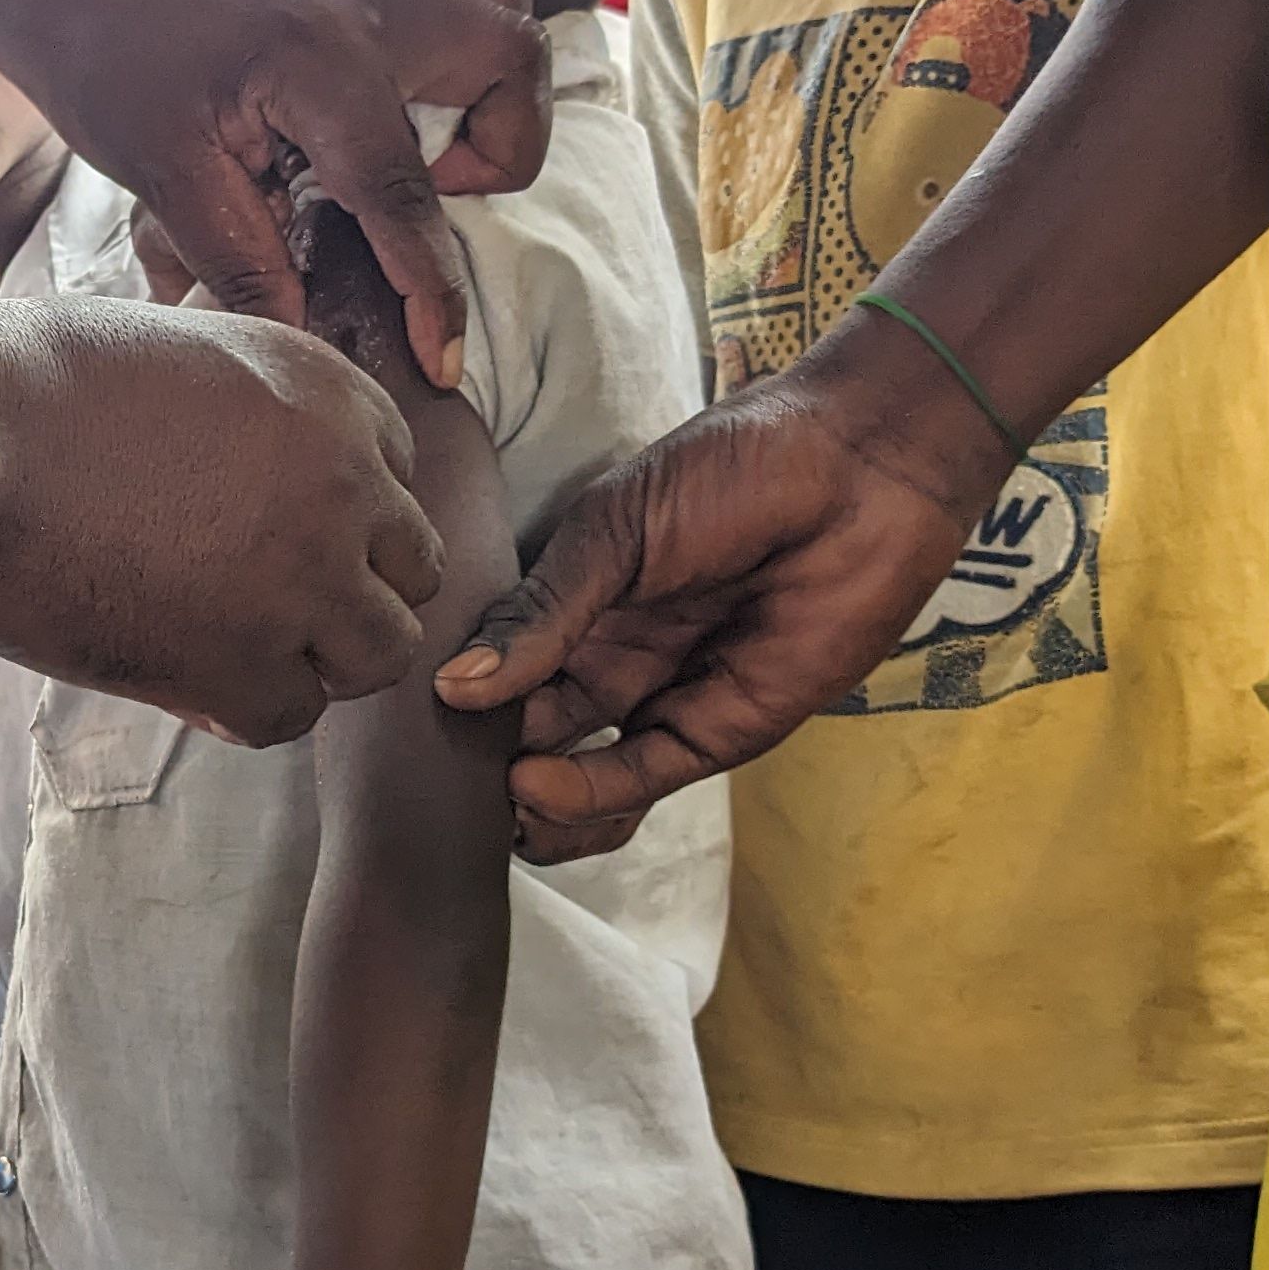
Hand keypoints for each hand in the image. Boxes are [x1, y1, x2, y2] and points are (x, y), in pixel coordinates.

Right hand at [0, 289, 439, 743]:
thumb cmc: (23, 386)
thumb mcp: (175, 349)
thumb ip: (242, 407)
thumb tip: (244, 452)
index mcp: (325, 389)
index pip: (396, 474)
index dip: (338, 514)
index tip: (274, 533)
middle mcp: (342, 480)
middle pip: (411, 565)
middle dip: (349, 587)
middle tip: (267, 603)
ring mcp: (304, 577)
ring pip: (383, 651)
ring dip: (321, 659)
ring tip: (244, 652)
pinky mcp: (245, 661)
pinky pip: (293, 715)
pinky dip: (244, 709)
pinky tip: (187, 684)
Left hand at [12, 0, 547, 389]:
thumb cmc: (99, 58)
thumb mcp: (161, 175)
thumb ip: (241, 259)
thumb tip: (304, 339)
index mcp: (320, 62)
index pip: (403, 192)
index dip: (430, 288)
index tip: (440, 360)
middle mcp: (365, 12)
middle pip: (511, 57)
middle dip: (505, 147)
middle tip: (431, 198)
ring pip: (499, 8)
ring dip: (493, 92)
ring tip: (426, 156)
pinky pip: (449, 7)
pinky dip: (450, 66)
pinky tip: (381, 125)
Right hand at [435, 321, 1005, 858]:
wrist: (860, 467)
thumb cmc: (738, 469)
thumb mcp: (614, 530)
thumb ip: (542, 612)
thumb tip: (455, 686)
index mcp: (582, 598)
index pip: (503, 667)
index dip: (459, 700)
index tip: (409, 723)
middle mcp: (616, 654)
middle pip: (533, 730)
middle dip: (487, 762)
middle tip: (441, 779)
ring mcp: (668, 695)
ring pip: (584, 775)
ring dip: (534, 800)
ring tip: (496, 802)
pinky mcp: (723, 728)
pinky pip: (643, 777)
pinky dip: (588, 794)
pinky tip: (538, 785)